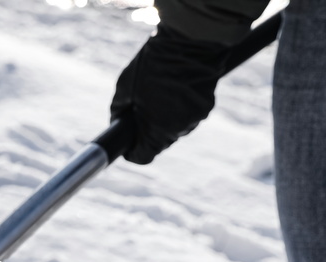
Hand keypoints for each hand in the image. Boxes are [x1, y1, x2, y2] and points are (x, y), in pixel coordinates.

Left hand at [110, 24, 231, 164]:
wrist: (189, 40)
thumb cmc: (152, 63)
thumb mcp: (124, 87)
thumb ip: (118, 112)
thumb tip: (118, 124)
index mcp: (157, 130)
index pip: (143, 156)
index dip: (132, 152)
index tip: (127, 145)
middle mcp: (179, 129)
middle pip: (160, 143)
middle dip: (148, 133)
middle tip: (140, 114)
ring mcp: (195, 119)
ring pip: (175, 130)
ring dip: (165, 121)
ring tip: (158, 98)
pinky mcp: (207, 107)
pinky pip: (188, 116)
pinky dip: (180, 109)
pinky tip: (174, 91)